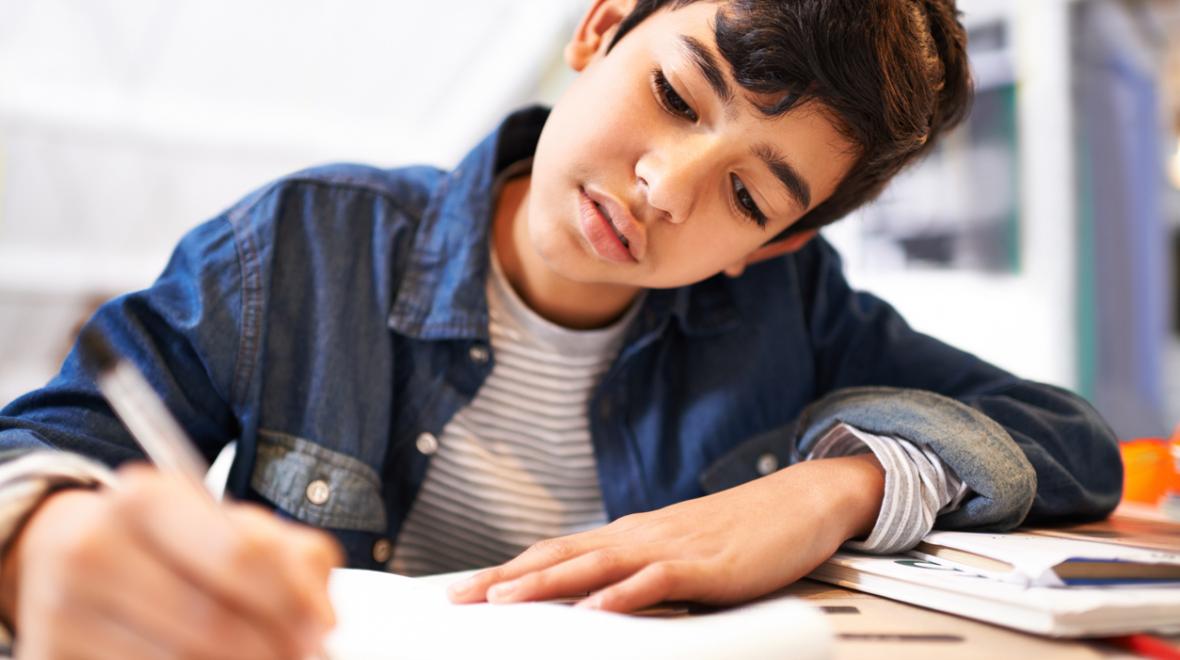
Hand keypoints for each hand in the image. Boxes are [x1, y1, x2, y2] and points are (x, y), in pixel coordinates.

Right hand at [0, 464, 342, 659]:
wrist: (61, 548)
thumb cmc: (167, 538)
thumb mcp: (227, 524)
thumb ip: (290, 554)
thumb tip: (323, 620)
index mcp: (147, 497)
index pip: (240, 555)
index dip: (294, 600)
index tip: (327, 628)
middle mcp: (95, 547)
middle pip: (212, 623)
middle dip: (274, 649)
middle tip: (307, 657)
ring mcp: (63, 606)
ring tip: (271, 659)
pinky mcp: (51, 653)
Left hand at [448, 453, 883, 612]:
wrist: (803, 499)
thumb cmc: (745, 532)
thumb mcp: (682, 553)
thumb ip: (642, 572)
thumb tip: (601, 597)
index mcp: (632, 535)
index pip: (558, 550)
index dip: (511, 570)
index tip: (469, 587)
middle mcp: (640, 536)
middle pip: (560, 555)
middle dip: (506, 578)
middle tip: (458, 597)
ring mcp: (670, 547)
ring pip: (594, 564)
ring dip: (544, 583)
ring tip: (501, 601)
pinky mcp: (704, 564)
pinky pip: (655, 581)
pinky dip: (621, 595)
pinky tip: (594, 609)